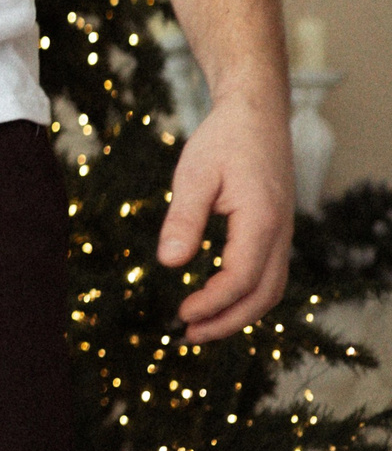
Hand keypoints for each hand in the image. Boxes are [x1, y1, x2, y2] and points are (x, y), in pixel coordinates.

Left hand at [159, 93, 294, 340]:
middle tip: (189, 336)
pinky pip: (268, 274)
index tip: (181, 316)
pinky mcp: (276, 230)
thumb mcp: (193, 175)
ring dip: (239, 313)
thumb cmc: (223, 140)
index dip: (212, 304)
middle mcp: (280, 232)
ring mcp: (282, 233)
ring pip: (271, 289)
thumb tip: (168, 263)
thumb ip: (183, 219)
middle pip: (264, 295)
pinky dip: (246, 295)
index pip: (240, 279)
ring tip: (200, 326)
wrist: (256, 114)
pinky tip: (216, 298)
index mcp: (261, 220)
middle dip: (228, 321)